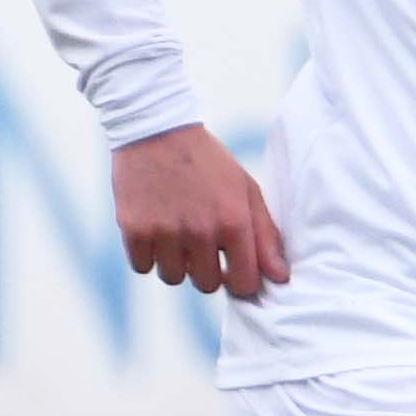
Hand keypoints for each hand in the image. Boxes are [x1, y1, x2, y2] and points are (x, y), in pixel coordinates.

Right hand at [111, 122, 283, 300]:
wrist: (156, 129)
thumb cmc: (208, 163)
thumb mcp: (245, 189)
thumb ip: (266, 235)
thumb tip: (281, 277)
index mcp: (233, 221)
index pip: (244, 284)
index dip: (240, 282)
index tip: (232, 270)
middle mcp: (200, 230)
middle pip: (207, 285)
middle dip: (206, 270)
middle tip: (200, 243)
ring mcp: (165, 232)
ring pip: (173, 278)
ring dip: (175, 262)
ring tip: (176, 232)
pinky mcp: (134, 230)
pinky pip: (143, 267)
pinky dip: (148, 254)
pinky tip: (154, 228)